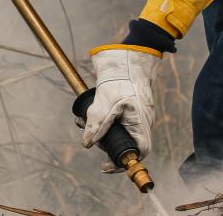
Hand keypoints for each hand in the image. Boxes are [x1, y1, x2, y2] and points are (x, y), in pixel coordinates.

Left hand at [81, 47, 159, 172]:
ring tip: (82, 121)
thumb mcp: (106, 102)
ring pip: (114, 130)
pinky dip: (98, 118)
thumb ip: (97, 124)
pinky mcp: (124, 107)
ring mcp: (132, 114)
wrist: (127, 57)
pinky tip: (84, 113)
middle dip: (103, 143)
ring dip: (97, 130)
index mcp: (140, 124)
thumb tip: (88, 143)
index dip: (123, 162)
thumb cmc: (122, 79)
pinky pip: (111, 119)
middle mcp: (139, 121)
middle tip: (90, 138)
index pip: (138, 152)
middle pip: (123, 143)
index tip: (106, 165)